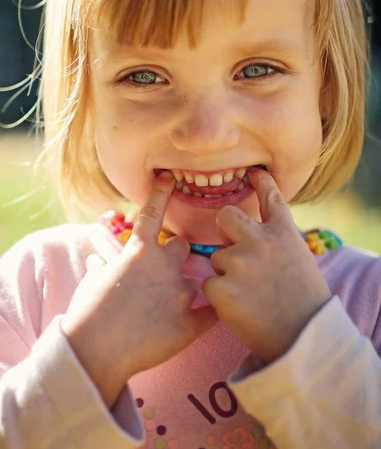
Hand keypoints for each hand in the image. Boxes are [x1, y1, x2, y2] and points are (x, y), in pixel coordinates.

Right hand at [61, 172, 217, 406]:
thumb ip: (100, 269)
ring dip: (188, 289)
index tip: (170, 177)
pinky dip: (210, 315)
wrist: (96, 349)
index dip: (161, 193)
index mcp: (138, 251)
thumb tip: (98, 263)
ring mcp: (181, 292)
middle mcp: (164, 265)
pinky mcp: (190, 322)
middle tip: (167, 270)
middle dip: (179, 253)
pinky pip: (211, 314)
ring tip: (169, 309)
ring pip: (197, 280)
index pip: (152, 213)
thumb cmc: (88, 313)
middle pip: (183, 246)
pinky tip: (209, 319)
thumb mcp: (91, 283)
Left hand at [202, 168, 331, 363]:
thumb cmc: (302, 300)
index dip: (261, 183)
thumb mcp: (297, 257)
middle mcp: (259, 240)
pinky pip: (209, 284)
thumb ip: (277, 236)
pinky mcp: (221, 287)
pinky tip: (239, 307)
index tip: (255, 173)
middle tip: (237, 251)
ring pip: (217, 257)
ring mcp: (239, 262)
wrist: (303, 338)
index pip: (270, 197)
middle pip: (226, 216)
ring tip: (250, 294)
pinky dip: (219, 296)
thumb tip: (257, 223)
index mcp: (282, 232)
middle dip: (226, 228)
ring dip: (226, 273)